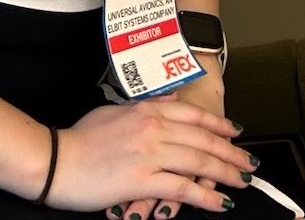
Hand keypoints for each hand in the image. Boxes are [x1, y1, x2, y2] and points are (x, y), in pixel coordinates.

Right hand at [42, 98, 249, 213]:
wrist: (55, 160)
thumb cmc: (79, 139)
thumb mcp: (113, 111)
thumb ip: (144, 106)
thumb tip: (168, 100)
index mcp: (147, 111)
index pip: (193, 115)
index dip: (219, 125)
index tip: (236, 133)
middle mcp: (154, 128)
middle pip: (204, 140)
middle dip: (231, 152)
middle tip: (249, 162)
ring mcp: (150, 154)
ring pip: (200, 163)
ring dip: (226, 174)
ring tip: (242, 182)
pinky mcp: (143, 180)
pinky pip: (183, 188)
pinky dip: (205, 197)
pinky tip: (220, 203)